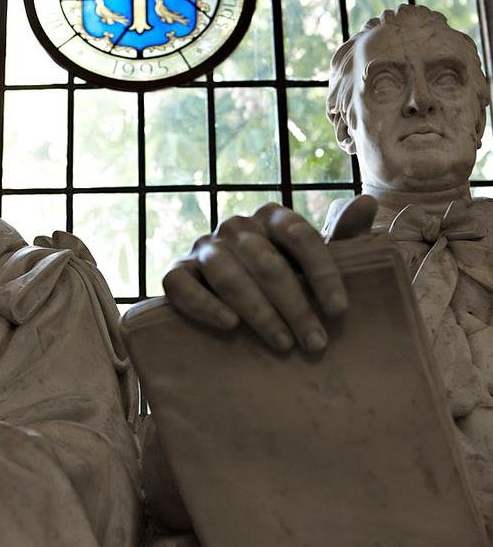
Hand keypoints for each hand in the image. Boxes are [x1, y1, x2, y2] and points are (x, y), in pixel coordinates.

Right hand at [163, 195, 376, 351]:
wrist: (228, 291)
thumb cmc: (283, 275)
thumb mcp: (312, 259)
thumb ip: (341, 235)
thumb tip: (368, 203)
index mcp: (272, 217)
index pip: (300, 235)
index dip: (322, 272)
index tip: (338, 310)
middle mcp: (236, 226)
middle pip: (267, 263)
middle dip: (295, 305)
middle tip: (315, 343)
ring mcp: (204, 248)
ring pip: (228, 275)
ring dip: (258, 312)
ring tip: (283, 343)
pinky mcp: (178, 271)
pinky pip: (182, 285)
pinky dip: (205, 305)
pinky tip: (229, 326)